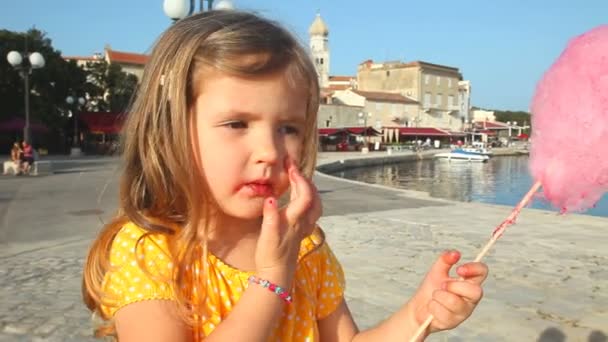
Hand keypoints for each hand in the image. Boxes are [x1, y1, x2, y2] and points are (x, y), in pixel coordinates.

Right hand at [255, 158, 321, 287]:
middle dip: (305, 180)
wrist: (276, 275)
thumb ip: (270, 216)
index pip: (304, 193)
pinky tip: (301, 201)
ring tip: (300, 181)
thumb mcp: (267, 235)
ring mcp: (303, 228)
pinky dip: (309, 201)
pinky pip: (311, 213)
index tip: (290, 165)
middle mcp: (303, 222)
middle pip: (312, 197)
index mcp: (294, 219)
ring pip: (315, 205)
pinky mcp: (301, 233)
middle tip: (293, 168)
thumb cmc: (270, 255)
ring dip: (310, 190)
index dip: (299, 177)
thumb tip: (270, 199)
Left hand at [411, 250, 487, 333]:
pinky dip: (432, 306)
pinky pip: (442, 312)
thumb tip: (455, 253)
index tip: (458, 269)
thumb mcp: (437, 270)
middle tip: (442, 285)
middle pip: (476, 291)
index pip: (482, 272)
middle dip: (454, 286)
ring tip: (435, 296)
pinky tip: (432, 307)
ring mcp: (464, 311)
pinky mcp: (454, 322)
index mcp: (469, 282)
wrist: (419, 306)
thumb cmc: (431, 288)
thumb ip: (445, 260)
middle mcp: (471, 298)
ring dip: (438, 296)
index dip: (474, 269)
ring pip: (454, 302)